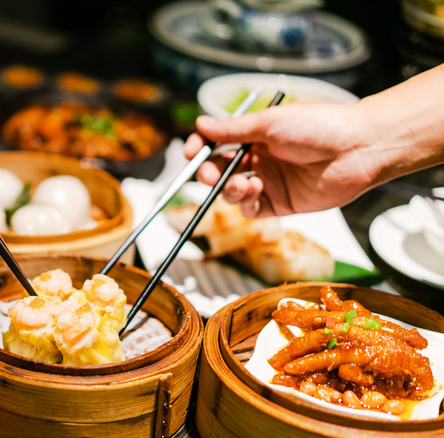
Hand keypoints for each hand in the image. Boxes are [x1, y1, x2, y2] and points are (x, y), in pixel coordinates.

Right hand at [184, 101, 379, 216]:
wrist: (358, 148)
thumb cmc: (320, 125)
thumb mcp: (269, 122)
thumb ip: (232, 129)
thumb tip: (201, 124)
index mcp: (256, 134)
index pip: (217, 143)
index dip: (201, 148)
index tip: (191, 152)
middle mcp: (260, 157)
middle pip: (220, 170)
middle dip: (208, 172)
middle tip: (207, 173)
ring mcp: (269, 181)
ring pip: (231, 191)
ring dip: (227, 188)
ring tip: (241, 182)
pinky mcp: (280, 202)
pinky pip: (250, 208)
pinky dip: (244, 201)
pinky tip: (254, 189)